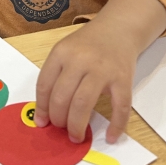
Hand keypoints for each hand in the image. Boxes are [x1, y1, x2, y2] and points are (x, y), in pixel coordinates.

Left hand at [34, 0, 165, 143]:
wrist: (119, 28)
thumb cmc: (89, 44)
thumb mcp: (66, 51)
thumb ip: (55, 77)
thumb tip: (44, 114)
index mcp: (61, 52)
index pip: (44, 85)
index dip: (42, 108)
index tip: (43, 123)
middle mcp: (80, 59)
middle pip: (62, 98)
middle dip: (59, 120)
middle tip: (62, 130)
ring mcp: (103, 69)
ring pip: (83, 104)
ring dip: (77, 125)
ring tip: (76, 136)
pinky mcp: (123, 78)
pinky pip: (120, 106)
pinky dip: (116, 125)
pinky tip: (111, 136)